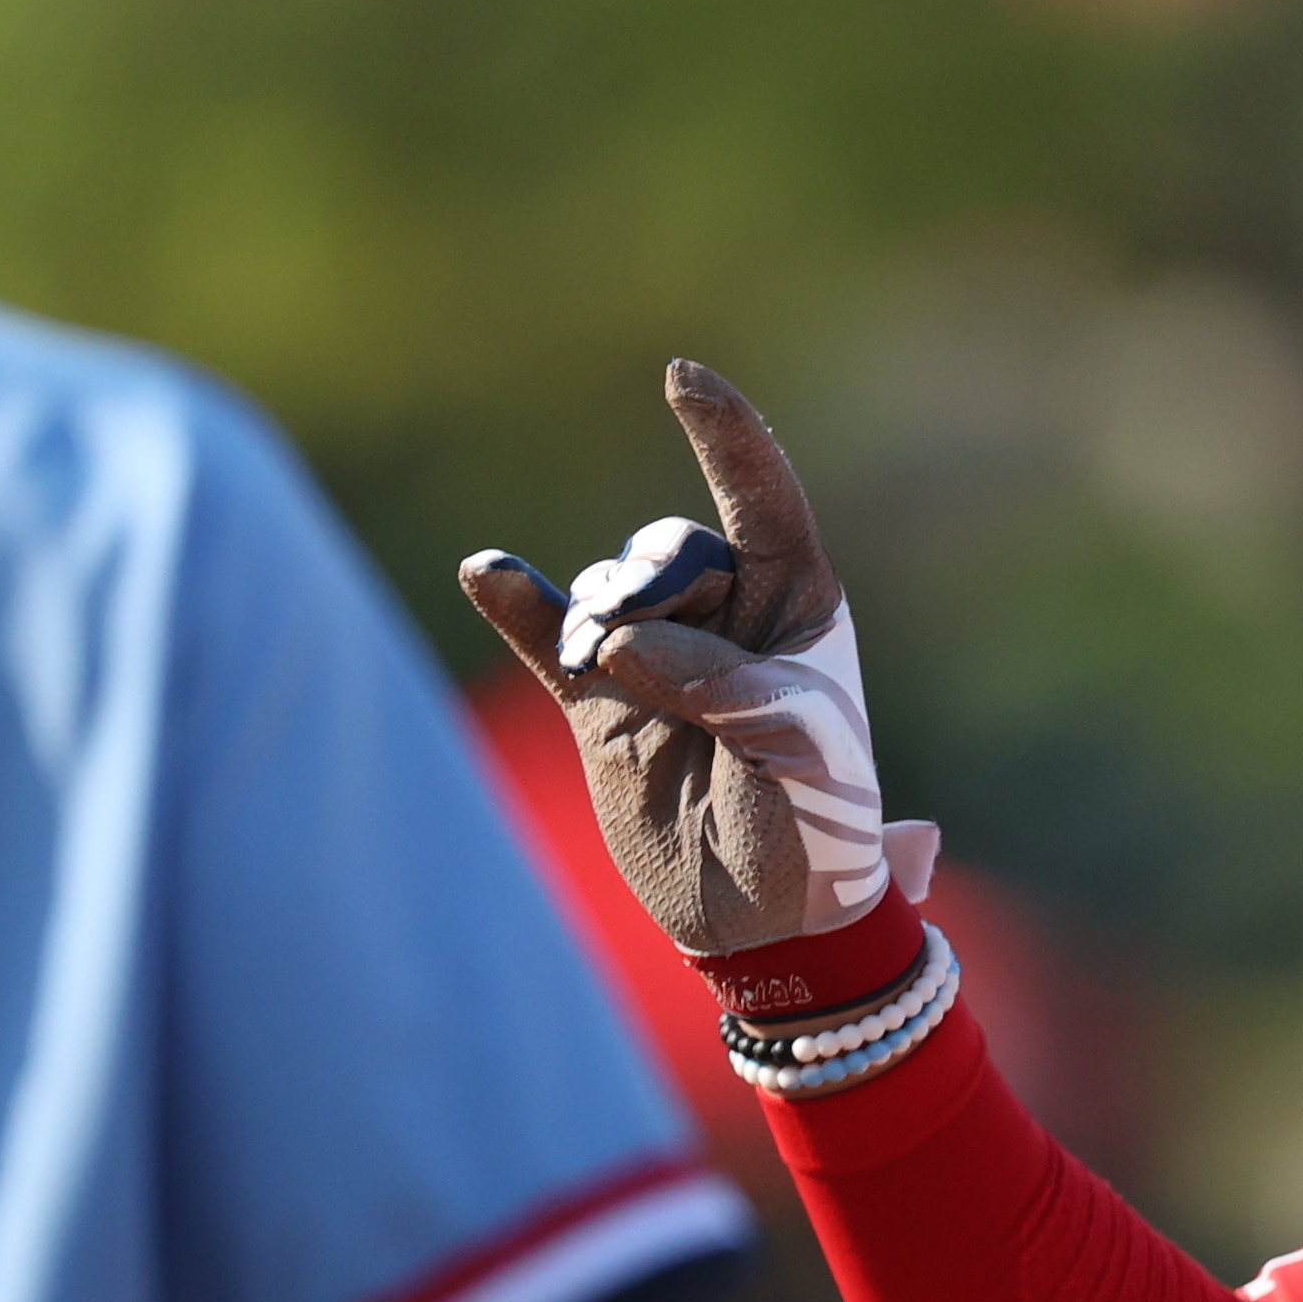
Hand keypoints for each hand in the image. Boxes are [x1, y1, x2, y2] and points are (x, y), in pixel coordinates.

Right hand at [459, 360, 931, 956]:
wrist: (765, 920)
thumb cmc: (815, 824)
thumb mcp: (801, 744)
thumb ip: (721, 680)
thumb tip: (618, 648)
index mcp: (798, 607)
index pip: (761, 499)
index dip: (727, 436)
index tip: (682, 381)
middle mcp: (726, 618)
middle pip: (669, 549)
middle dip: (657, 585)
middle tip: (657, 660)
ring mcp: (654, 656)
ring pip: (607, 590)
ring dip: (603, 623)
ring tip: (617, 681)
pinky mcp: (596, 703)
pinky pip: (543, 633)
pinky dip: (516, 601)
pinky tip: (487, 572)